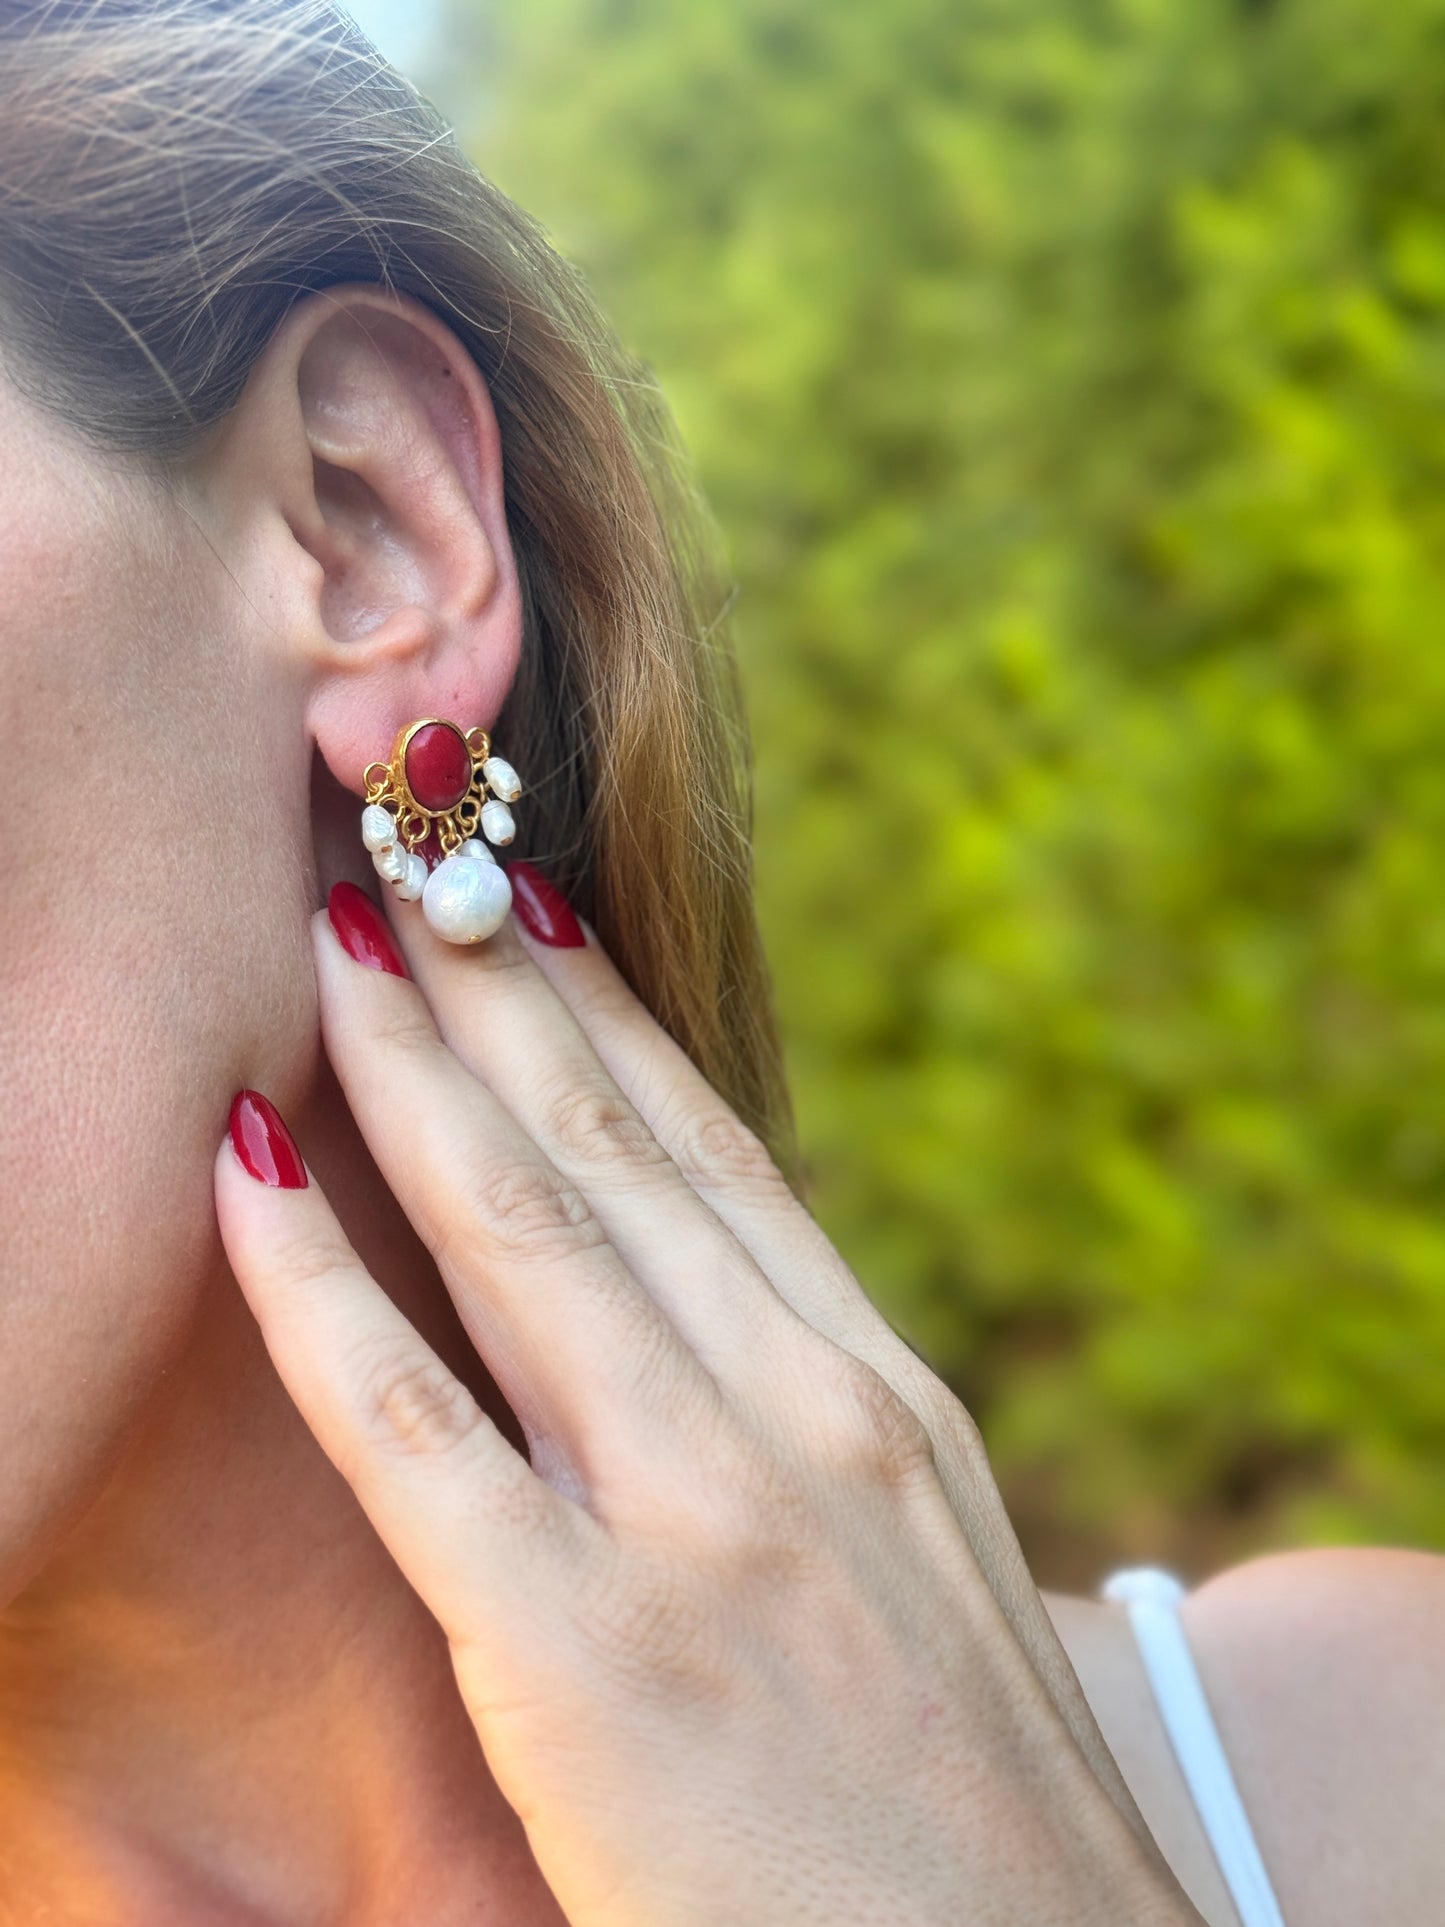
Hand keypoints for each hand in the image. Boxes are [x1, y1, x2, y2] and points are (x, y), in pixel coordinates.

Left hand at [215, 870, 1198, 1926]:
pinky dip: (314, 1284)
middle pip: (613, 1148)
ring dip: (409, 1067)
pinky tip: (242, 1169)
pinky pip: (413, 1425)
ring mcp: (700, 1519)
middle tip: (405, 850)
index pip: (716, 1149)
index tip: (530, 906)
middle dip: (493, 984)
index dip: (610, 1012)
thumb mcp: (923, 1558)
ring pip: (520, 1232)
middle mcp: (800, 1414)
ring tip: (335, 935)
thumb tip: (707, 1311)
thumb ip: (813, 1423)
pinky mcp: (590, 1652)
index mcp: (879, 1392)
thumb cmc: (968, 1799)